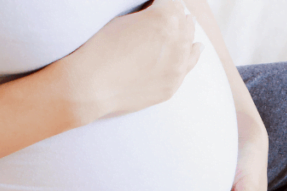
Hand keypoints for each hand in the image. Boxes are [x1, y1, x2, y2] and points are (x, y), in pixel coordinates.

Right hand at [52, 0, 202, 124]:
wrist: (90, 85)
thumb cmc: (100, 45)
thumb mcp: (124, 17)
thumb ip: (149, 12)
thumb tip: (157, 11)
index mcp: (166, 17)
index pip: (173, 1)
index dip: (163, 2)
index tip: (157, 5)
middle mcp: (178, 41)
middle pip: (184, 21)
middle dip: (175, 14)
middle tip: (167, 12)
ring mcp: (177, 66)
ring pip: (190, 42)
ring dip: (185, 32)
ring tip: (185, 24)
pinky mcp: (172, 85)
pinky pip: (188, 65)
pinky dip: (191, 54)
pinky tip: (196, 48)